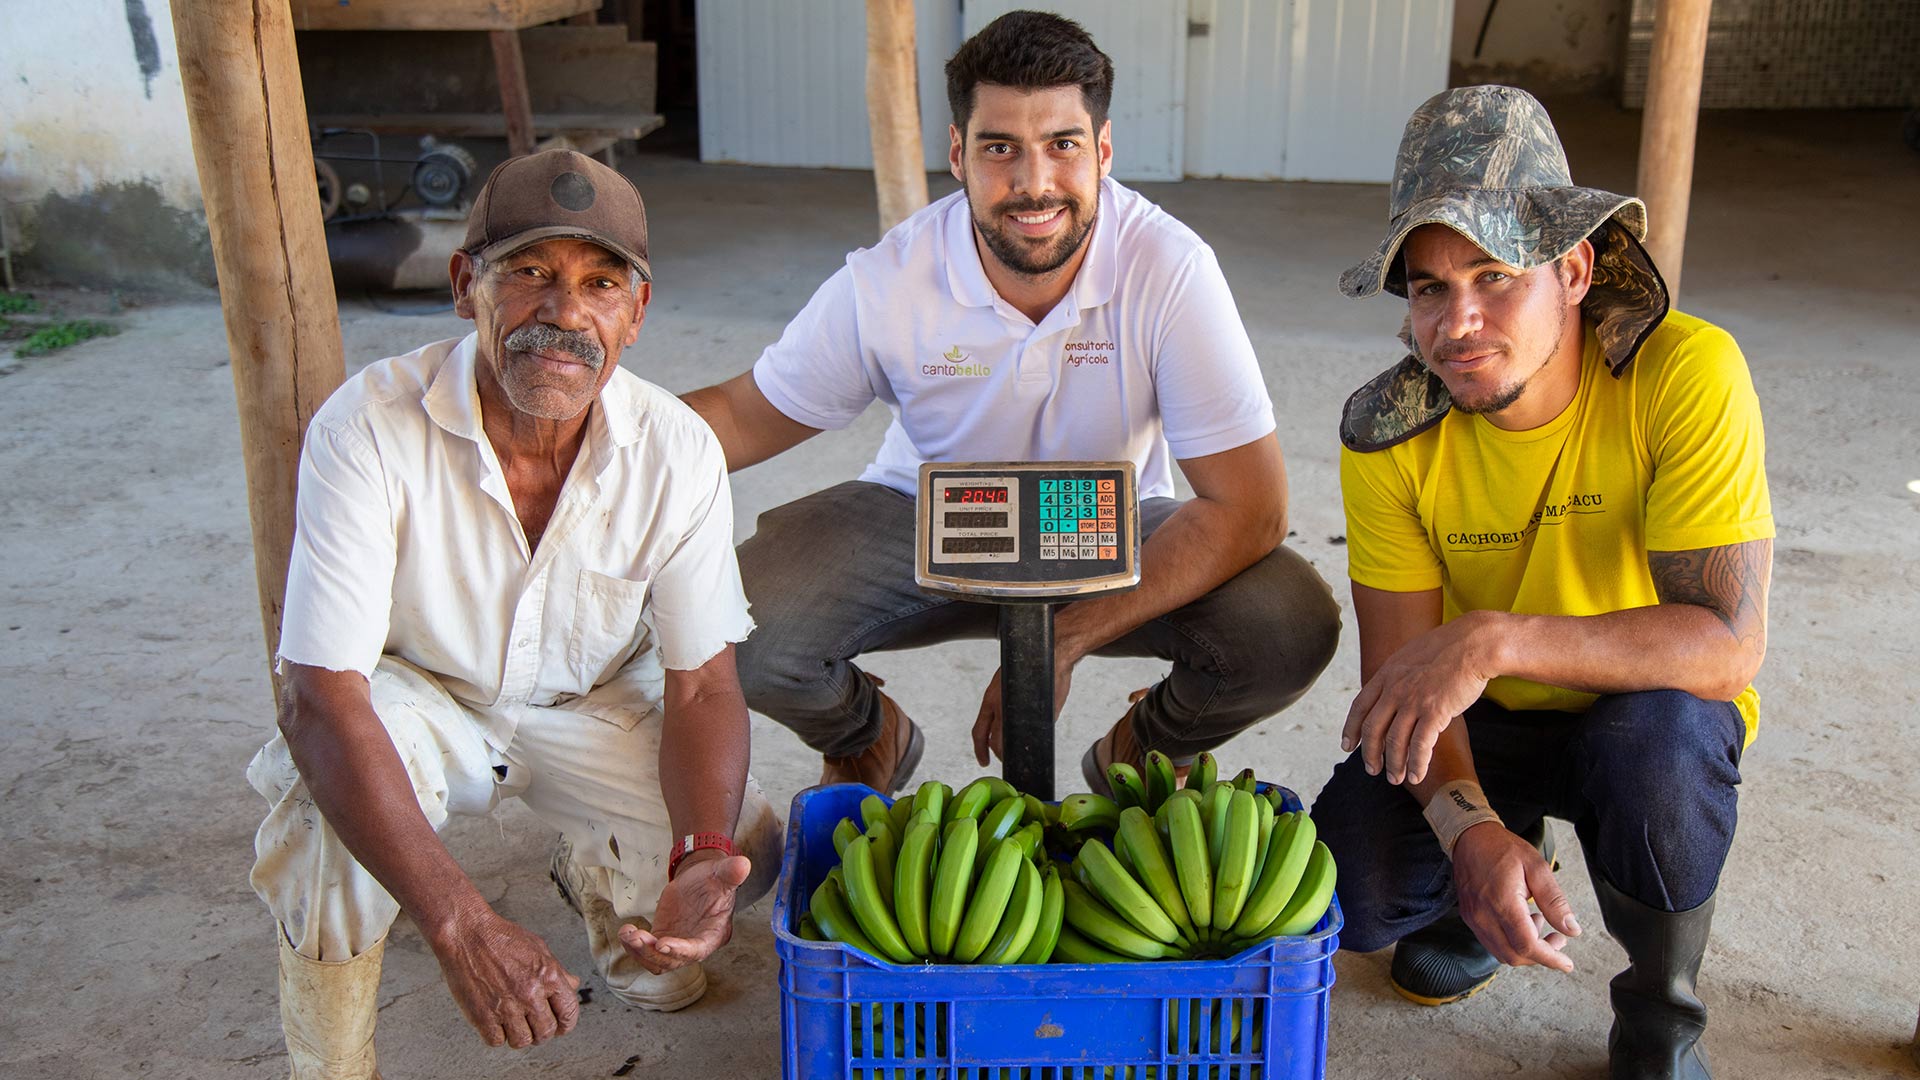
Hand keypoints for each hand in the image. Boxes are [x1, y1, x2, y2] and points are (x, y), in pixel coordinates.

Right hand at [428, 906, 580, 1048]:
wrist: (467, 934)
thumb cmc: (501, 938)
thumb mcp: (539, 948)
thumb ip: (558, 970)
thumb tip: (573, 985)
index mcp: (549, 976)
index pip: (569, 1013)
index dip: (566, 1024)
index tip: (559, 1026)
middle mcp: (530, 994)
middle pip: (546, 1032)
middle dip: (541, 1033)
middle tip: (533, 1026)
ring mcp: (507, 1006)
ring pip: (522, 1041)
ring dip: (519, 1036)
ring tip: (513, 1024)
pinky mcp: (483, 1016)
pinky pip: (496, 1041)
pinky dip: (496, 1035)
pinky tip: (495, 1021)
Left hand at [618, 853, 751, 972]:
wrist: (699, 879)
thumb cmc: (714, 878)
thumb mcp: (723, 873)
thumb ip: (732, 873)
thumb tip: (743, 864)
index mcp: (714, 934)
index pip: (697, 950)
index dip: (680, 950)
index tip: (662, 944)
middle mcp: (696, 946)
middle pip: (673, 961)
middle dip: (653, 953)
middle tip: (638, 937)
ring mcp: (678, 946)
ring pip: (657, 962)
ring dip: (640, 952)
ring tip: (628, 933)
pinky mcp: (662, 940)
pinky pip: (646, 952)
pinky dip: (634, 946)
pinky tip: (626, 931)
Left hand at [971, 657, 1077, 765]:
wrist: (1052, 655)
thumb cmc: (1030, 664)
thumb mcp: (1006, 681)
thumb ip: (1003, 702)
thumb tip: (1005, 720)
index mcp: (991, 699)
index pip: (979, 732)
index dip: (979, 750)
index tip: (982, 760)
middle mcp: (1002, 706)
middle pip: (995, 742)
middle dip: (998, 755)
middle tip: (1003, 759)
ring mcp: (1021, 712)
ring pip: (1012, 741)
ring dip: (1014, 749)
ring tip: (1017, 751)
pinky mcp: (1040, 715)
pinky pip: (1034, 731)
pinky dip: (1033, 735)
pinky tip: (1034, 733)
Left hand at [1343, 612, 1500, 784]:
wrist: (1474, 644)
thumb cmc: (1450, 649)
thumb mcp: (1412, 657)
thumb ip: (1399, 675)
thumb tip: (1394, 691)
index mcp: (1387, 674)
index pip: (1360, 706)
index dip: (1351, 728)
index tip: (1348, 746)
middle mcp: (1394, 688)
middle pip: (1372, 728)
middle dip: (1370, 753)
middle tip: (1372, 770)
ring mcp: (1413, 700)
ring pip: (1394, 741)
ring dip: (1393, 764)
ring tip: (1396, 778)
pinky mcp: (1434, 712)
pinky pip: (1419, 745)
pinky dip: (1416, 763)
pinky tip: (1417, 775)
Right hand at [1451, 822, 1580, 971]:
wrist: (1470, 838)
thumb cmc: (1502, 849)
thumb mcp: (1537, 868)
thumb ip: (1555, 901)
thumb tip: (1571, 929)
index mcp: (1502, 902)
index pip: (1527, 945)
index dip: (1550, 958)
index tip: (1566, 963)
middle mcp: (1483, 915)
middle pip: (1514, 956)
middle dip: (1540, 956)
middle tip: (1557, 939)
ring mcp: (1473, 918)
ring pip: (1502, 953)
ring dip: (1525, 951)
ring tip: (1539, 925)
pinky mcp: (1469, 918)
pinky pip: (1491, 943)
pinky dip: (1511, 943)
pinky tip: (1522, 924)